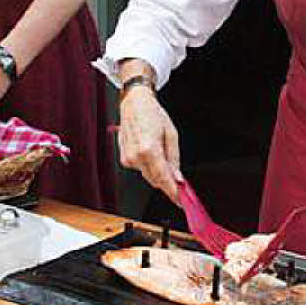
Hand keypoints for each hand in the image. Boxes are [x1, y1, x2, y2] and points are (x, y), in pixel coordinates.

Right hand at [117, 85, 181, 203]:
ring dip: (158, 172)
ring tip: (162, 154)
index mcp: (149, 149)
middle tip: (179, 182)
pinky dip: (149, 165)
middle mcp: (136, 157)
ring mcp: (128, 159)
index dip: (173, 192)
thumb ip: (174, 159)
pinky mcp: (124, 159)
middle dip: (168, 182)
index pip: (164, 179)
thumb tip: (178, 177)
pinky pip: (141, 169)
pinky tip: (151, 151)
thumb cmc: (152, 114)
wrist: (134, 103)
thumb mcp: (171, 135)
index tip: (181, 201)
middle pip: (156, 180)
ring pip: (148, 175)